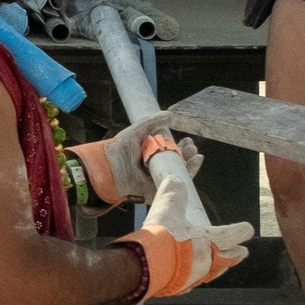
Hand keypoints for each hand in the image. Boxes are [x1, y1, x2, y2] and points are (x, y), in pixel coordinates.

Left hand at [76, 118, 204, 206]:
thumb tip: (170, 114)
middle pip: (178, 161)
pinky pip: (176, 183)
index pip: (171, 151)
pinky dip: (189, 173)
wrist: (109, 166)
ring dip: (190, 162)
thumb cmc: (119, 149)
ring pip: (179, 172)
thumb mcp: (138, 130)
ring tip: (194, 152)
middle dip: (187, 153)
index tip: (187, 140)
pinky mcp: (158, 190)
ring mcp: (157, 179)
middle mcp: (155, 167)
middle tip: (191, 145)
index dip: (180, 146)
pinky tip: (194, 162)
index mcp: (151, 155)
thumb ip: (153, 122)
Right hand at [118, 161, 252, 300]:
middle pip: (229, 259)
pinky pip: (193, 283)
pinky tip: (192, 278)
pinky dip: (196, 278)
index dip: (241, 231)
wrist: (146, 266)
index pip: (231, 235)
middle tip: (243, 252)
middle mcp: (207, 261)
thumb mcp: (167, 208)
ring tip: (222, 267)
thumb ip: (174, 194)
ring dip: (220, 268)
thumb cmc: (161, 238)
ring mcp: (195, 277)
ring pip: (213, 273)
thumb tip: (175, 180)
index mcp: (209, 241)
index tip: (249, 229)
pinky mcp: (180, 288)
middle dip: (237, 254)